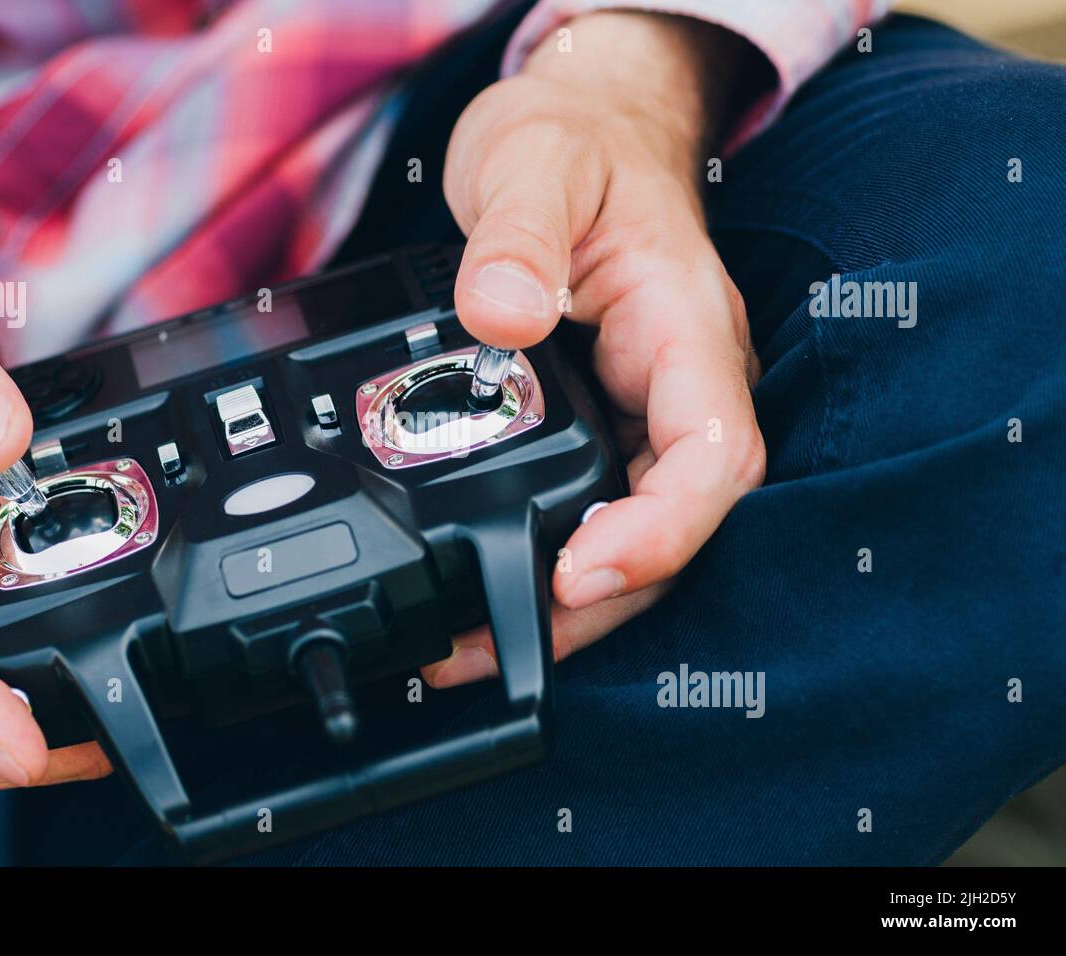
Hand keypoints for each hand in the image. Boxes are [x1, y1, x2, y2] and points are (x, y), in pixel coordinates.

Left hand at [426, 13, 765, 685]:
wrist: (577, 130)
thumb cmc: (572, 140)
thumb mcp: (534, 160)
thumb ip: (517, 234)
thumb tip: (501, 315)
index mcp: (687, 327)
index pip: (713, 454)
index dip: (661, 531)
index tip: (581, 570)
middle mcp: (677, 383)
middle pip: (673, 525)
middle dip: (597, 600)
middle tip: (496, 642)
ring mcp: (642, 410)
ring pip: (632, 532)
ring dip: (567, 601)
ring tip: (474, 645)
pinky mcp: (603, 423)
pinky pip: (592, 508)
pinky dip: (545, 560)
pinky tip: (488, 589)